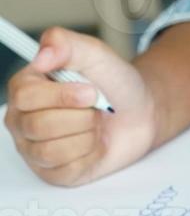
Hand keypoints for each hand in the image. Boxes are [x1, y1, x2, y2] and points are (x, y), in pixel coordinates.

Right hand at [3, 28, 158, 186]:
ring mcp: (34, 148)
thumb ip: (68, 44)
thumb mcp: (97, 54)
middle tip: (97, 107)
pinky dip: (91, 154)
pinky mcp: (52, 172)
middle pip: (38, 125)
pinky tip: (95, 143)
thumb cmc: (115, 83)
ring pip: (50, 150)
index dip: (61, 95)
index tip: (90, 91)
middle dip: (82, 116)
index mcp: (26, 88)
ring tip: (95, 124)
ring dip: (87, 135)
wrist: (142, 112)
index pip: (24, 96)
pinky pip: (66, 169)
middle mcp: (23, 119)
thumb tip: (42, 54)